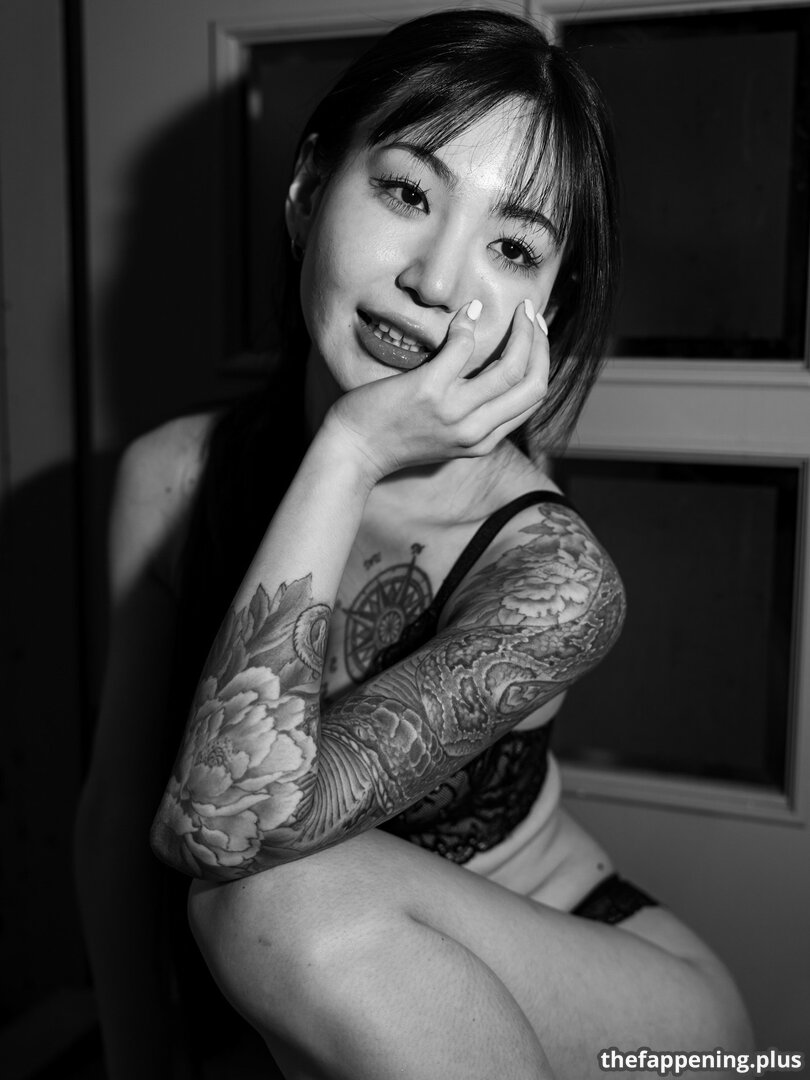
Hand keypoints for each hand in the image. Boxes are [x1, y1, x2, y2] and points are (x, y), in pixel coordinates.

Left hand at [325, 298, 548, 481]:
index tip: (536, 337)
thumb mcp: (441, 436)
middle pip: (533, 384)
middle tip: (533, 315)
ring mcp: (453, 412)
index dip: (541, 362)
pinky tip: (467, 312)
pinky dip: (469, 324)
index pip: (531, 400)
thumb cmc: (391, 437)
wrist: (353, 450)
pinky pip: (463, 348)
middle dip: (540, 344)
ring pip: (510, 368)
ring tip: (519, 309)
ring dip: (521, 331)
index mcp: (482, 442)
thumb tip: (483, 377)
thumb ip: (467, 416)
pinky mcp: (429, 390)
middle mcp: (474, 431)